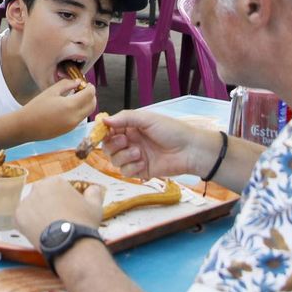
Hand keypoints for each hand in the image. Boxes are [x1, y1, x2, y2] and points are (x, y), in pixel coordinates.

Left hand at [15, 176, 103, 246]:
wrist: (71, 243)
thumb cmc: (83, 223)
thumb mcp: (95, 206)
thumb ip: (94, 193)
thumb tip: (94, 188)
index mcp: (55, 181)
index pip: (55, 187)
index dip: (60, 199)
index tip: (65, 210)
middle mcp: (38, 188)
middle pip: (41, 195)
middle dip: (47, 204)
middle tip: (55, 219)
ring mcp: (26, 202)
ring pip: (31, 207)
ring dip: (37, 214)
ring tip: (48, 228)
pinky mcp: (18, 216)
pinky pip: (22, 219)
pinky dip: (28, 225)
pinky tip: (39, 232)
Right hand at [17, 78, 96, 141]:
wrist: (26, 126)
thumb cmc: (36, 106)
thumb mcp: (51, 91)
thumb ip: (67, 84)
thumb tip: (78, 82)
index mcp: (71, 105)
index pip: (90, 94)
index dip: (90, 87)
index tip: (85, 83)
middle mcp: (75, 117)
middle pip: (92, 105)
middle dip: (91, 96)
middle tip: (83, 89)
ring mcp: (73, 125)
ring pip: (87, 112)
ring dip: (86, 103)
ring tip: (76, 96)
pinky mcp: (69, 130)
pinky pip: (80, 118)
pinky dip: (80, 111)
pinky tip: (69, 106)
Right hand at [100, 110, 218, 180]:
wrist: (189, 150)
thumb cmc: (172, 130)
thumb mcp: (147, 119)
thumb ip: (125, 118)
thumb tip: (103, 121)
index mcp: (131, 128)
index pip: (109, 131)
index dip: (103, 133)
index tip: (102, 133)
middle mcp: (131, 142)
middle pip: (108, 147)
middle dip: (113, 145)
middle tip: (125, 141)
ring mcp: (135, 158)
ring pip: (115, 161)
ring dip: (124, 156)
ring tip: (139, 152)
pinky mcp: (141, 171)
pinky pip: (126, 172)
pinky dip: (131, 167)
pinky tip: (143, 162)